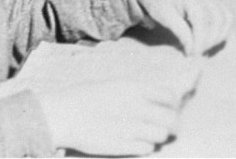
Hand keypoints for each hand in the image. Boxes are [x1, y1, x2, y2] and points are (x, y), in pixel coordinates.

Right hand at [35, 79, 181, 154]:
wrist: (64, 115)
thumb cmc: (85, 96)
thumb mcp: (113, 86)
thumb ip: (135, 93)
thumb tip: (152, 99)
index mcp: (135, 89)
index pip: (169, 95)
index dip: (171, 102)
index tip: (166, 106)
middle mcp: (138, 108)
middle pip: (171, 119)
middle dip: (169, 122)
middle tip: (162, 124)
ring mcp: (132, 128)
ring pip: (161, 135)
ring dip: (157, 135)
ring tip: (146, 134)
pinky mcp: (124, 146)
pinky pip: (147, 148)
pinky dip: (145, 146)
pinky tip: (135, 142)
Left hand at [133, 0, 231, 55]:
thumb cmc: (158, 0)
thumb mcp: (164, 15)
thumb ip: (179, 31)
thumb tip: (192, 50)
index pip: (201, 20)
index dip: (199, 40)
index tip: (191, 54)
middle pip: (218, 20)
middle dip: (210, 40)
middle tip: (197, 54)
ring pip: (226, 19)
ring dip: (218, 37)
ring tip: (204, 50)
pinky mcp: (214, 2)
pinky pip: (224, 18)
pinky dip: (220, 32)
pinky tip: (209, 43)